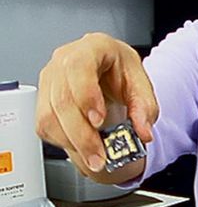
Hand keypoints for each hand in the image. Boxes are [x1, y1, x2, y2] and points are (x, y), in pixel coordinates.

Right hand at [36, 33, 157, 177]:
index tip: (99, 121)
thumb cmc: (121, 71)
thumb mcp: (141, 84)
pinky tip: (83, 147)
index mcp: (92, 48)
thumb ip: (145, 108)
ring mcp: (50, 79)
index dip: (86, 96)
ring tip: (94, 158)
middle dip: (81, 133)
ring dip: (72, 142)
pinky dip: (64, 142)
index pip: (78, 67)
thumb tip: (143, 132)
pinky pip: (45, 125)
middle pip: (62, 98)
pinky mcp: (44, 100)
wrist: (110, 72)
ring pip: (49, 115)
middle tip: (99, 155)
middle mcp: (64, 61)